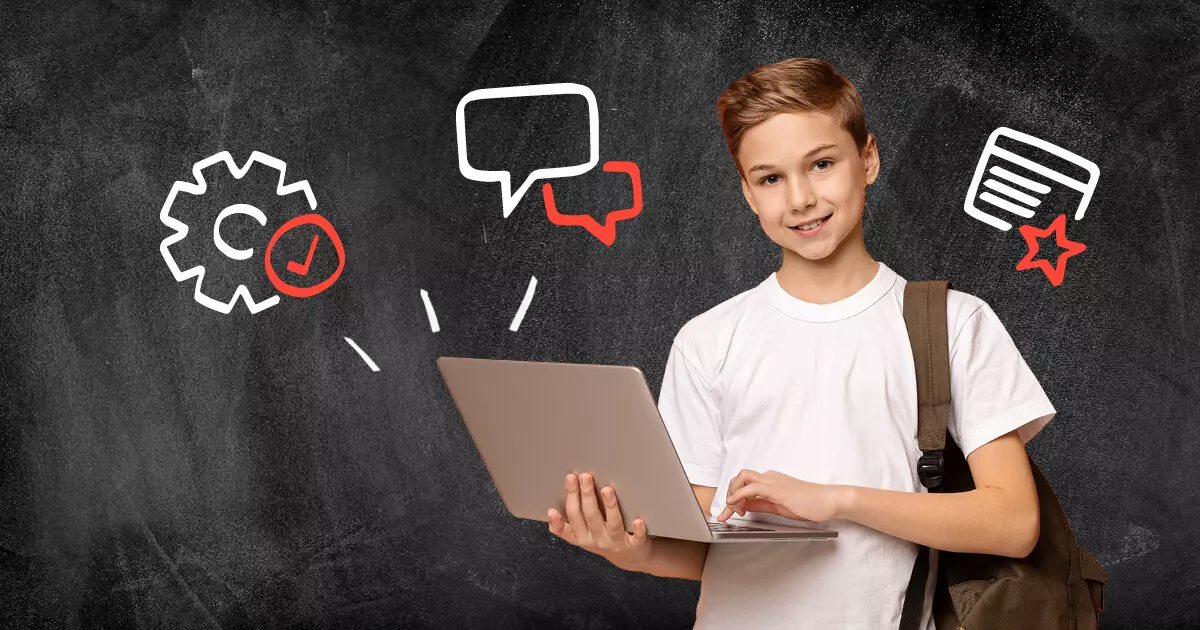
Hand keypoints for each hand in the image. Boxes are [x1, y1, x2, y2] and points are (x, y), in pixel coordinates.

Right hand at [548, 473, 651, 569]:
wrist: (629, 558)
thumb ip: (566, 525)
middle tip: (583, 477)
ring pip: (612, 524)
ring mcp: (617, 543)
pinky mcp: (635, 546)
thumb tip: (550, 511)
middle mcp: (598, 540)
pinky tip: (638, 520)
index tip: (552, 507)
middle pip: (590, 517)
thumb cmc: (603, 539)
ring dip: (609, 507)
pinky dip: (638, 530)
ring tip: (607, 489)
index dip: (560, 516)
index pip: (572, 521)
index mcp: (583, 537)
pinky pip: (636, 539)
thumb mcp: (581, 536)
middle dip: (586, 496)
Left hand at [717, 469, 843, 522]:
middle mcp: (770, 477)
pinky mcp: (777, 490)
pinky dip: (739, 495)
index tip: (729, 512)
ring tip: (733, 510)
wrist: (829, 501)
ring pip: (742, 477)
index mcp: (771, 481)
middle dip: (729, 492)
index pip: (745, 483)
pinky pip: (751, 488)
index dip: (733, 496)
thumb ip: (762, 504)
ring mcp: (773, 481)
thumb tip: (746, 505)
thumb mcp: (780, 505)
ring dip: (732, 493)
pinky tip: (736, 506)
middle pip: (740, 477)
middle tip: (730, 511)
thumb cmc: (810, 504)